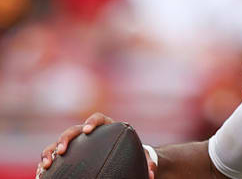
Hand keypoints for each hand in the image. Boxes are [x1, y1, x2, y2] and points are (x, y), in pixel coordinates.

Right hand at [36, 113, 157, 178]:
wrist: (124, 158)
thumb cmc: (135, 155)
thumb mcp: (142, 157)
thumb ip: (148, 163)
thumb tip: (152, 174)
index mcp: (108, 126)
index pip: (98, 118)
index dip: (93, 121)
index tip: (89, 130)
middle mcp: (89, 133)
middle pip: (74, 130)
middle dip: (65, 139)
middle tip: (62, 151)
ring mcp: (77, 143)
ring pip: (59, 143)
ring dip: (50, 151)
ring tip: (46, 165)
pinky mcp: (70, 154)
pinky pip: (54, 157)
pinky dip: (47, 162)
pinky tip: (41, 174)